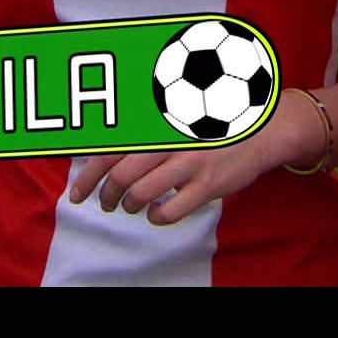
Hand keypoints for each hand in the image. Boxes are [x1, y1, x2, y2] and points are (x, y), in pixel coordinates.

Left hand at [67, 141, 275, 225]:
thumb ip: (143, 134)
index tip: (78, 194)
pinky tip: (158, 214)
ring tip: (131, 207)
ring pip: (140, 195)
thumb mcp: (173, 119)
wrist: (260, 130)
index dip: (87, 177)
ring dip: (128, 206)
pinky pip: (170, 212)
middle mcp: (168, 141)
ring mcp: (188, 163)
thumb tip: (100, 154)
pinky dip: (156, 218)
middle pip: (119, 176)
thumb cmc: (209, 124)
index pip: (108, 152)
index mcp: (155, 125)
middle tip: (104, 204)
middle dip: (105, 196)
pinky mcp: (207, 185)